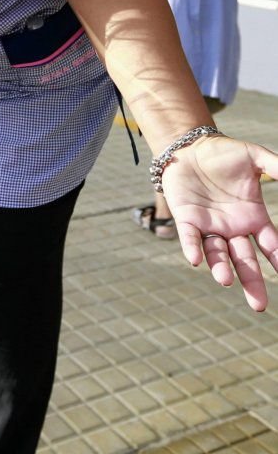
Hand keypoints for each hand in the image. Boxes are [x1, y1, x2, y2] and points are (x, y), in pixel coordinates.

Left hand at [161, 135, 277, 310]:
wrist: (189, 147)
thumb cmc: (224, 153)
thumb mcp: (256, 157)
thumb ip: (277, 167)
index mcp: (253, 217)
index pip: (271, 245)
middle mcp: (232, 227)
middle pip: (244, 260)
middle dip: (252, 282)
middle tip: (258, 306)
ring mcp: (209, 224)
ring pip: (217, 254)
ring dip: (221, 268)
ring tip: (225, 281)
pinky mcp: (186, 217)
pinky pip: (190, 237)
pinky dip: (192, 248)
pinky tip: (196, 261)